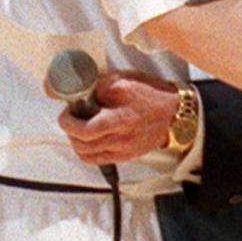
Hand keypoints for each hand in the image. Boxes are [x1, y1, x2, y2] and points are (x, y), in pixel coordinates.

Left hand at [58, 70, 180, 166]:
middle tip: (70, 117)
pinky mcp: (125, 156)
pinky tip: (89, 138)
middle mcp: (121, 139)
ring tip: (79, 127)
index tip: (66, 112)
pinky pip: (98, 160)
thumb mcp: (122, 80)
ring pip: (87, 155)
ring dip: (76, 142)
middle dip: (69, 131)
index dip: (68, 122)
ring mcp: (123, 150)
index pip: (85, 130)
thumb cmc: (150, 94)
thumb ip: (97, 86)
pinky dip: (87, 151)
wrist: (175, 113)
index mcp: (119, 118)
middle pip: (82, 145)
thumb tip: (75, 90)